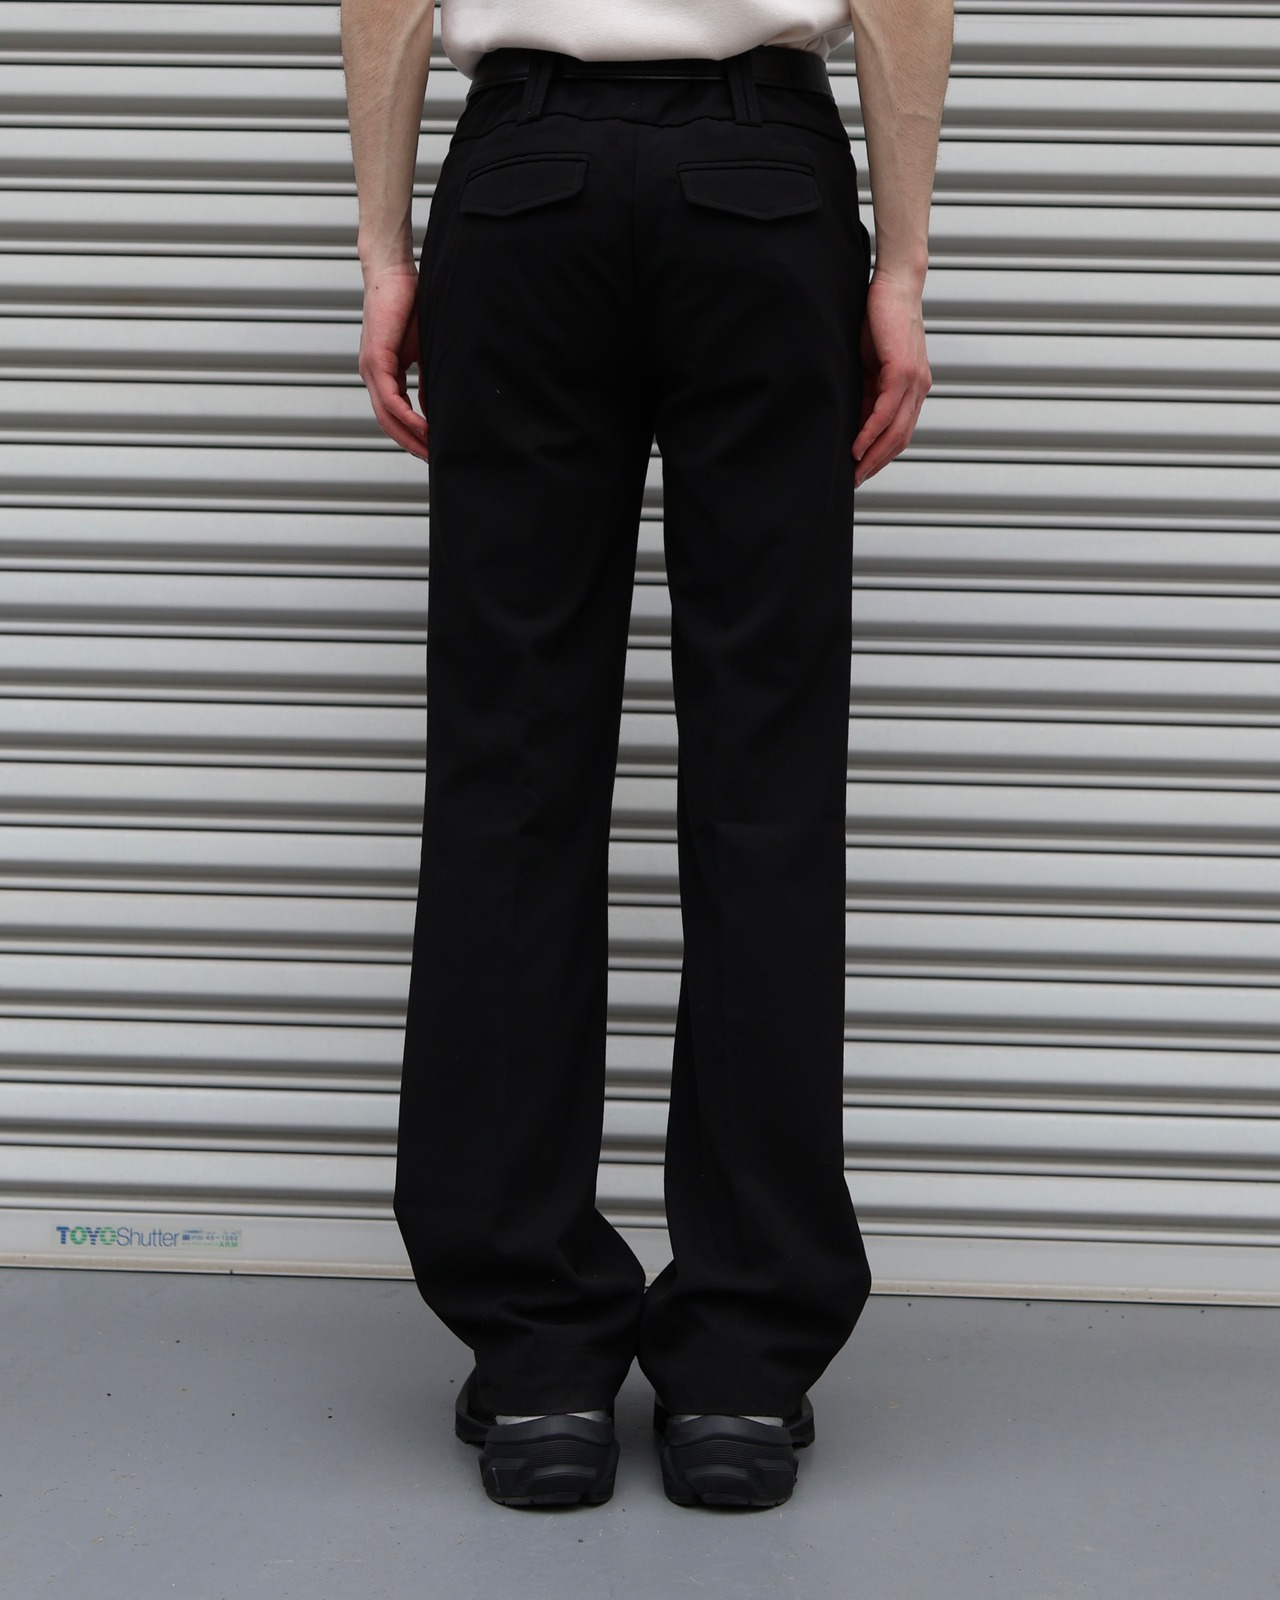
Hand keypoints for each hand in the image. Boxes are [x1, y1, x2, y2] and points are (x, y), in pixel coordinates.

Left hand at [357, 259, 428, 460]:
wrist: (395, 273)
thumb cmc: (410, 304)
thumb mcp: (423, 351)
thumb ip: (425, 380)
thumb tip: (432, 409)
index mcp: (383, 373)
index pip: (394, 415)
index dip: (412, 436)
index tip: (433, 450)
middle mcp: (372, 374)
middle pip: (388, 423)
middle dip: (411, 445)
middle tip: (434, 461)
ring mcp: (371, 368)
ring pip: (387, 416)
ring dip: (409, 436)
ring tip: (432, 450)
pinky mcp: (376, 359)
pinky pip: (390, 399)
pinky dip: (407, 416)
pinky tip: (424, 427)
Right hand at [852, 272, 931, 486]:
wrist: (894, 284)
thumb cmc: (879, 318)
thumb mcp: (869, 363)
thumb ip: (866, 391)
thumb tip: (852, 419)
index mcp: (912, 389)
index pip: (898, 432)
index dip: (880, 455)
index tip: (860, 472)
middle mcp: (918, 389)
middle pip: (899, 439)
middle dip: (876, 463)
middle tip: (855, 481)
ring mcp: (913, 381)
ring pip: (895, 430)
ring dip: (873, 454)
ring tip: (855, 471)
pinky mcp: (902, 370)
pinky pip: (886, 411)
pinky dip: (871, 431)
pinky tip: (857, 446)